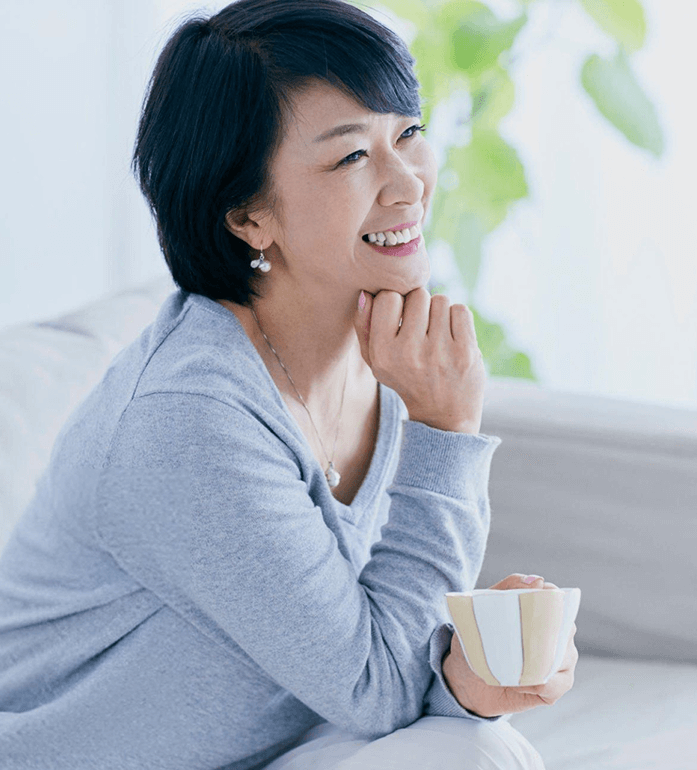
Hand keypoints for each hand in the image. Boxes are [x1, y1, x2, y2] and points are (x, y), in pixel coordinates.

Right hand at [354, 288, 485, 433]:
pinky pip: (460, 310)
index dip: (396, 302)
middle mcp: (410, 353)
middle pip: (417, 295)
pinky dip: (457, 318)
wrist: (442, 415)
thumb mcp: (375, 360)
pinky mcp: (466, 351)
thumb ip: (363, 326)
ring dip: (439, 312)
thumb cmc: (405, 379)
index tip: (400, 317)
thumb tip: (367, 293)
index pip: (388, 297)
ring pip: (440, 300)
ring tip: (436, 334)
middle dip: (420, 306)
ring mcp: (440, 352)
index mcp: (383, 354)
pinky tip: (452, 337)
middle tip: (421, 327)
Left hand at [442, 573, 578, 717]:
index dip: (551, 597)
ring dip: (539, 661)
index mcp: (541, 612)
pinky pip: (556, 685)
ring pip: (565, 658)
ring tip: (512, 664)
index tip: (535, 599)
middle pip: (566, 628)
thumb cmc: (477, 640)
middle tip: (521, 638)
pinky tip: (518, 682)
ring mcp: (559, 663)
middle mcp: (556, 635)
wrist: (466, 679)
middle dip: (546, 633)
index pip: (558, 599)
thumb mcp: (482, 609)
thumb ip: (507, 588)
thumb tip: (537, 579)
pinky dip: (538, 684)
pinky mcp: (554, 688)